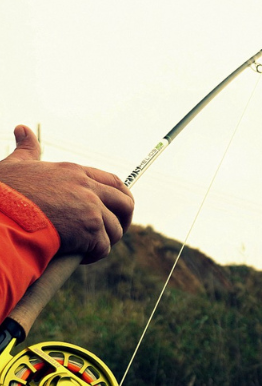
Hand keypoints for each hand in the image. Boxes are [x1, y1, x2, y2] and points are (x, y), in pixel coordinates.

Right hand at [0, 125, 133, 263]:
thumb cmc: (3, 193)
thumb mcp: (16, 165)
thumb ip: (27, 149)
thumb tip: (23, 129)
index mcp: (75, 172)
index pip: (112, 181)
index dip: (119, 197)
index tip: (118, 208)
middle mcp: (87, 188)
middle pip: (125, 203)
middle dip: (124, 219)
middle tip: (113, 231)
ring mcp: (91, 209)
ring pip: (115, 229)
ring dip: (106, 241)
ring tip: (92, 247)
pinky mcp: (89, 231)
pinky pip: (103, 247)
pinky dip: (94, 255)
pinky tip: (81, 256)